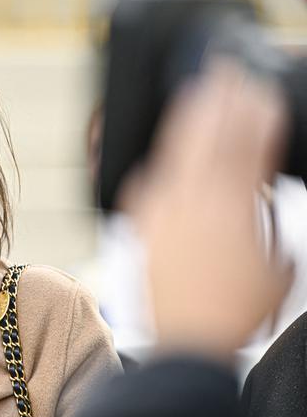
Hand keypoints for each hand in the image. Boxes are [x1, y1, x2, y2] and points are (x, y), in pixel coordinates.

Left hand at [122, 59, 292, 360]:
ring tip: (193, 97)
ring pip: (173, 156)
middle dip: (218, 102)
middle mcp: (192, 203)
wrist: (185, 342)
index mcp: (232, 208)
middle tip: (224, 74)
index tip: (261, 92)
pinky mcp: (141, 230)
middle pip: (206, 139)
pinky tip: (159, 161)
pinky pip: (146, 187)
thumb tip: (257, 192)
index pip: (245, 146)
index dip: (254, 116)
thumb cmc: (237, 310)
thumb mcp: (276, 264)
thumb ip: (264, 220)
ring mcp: (161, 214)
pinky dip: (157, 168)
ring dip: (185, 123)